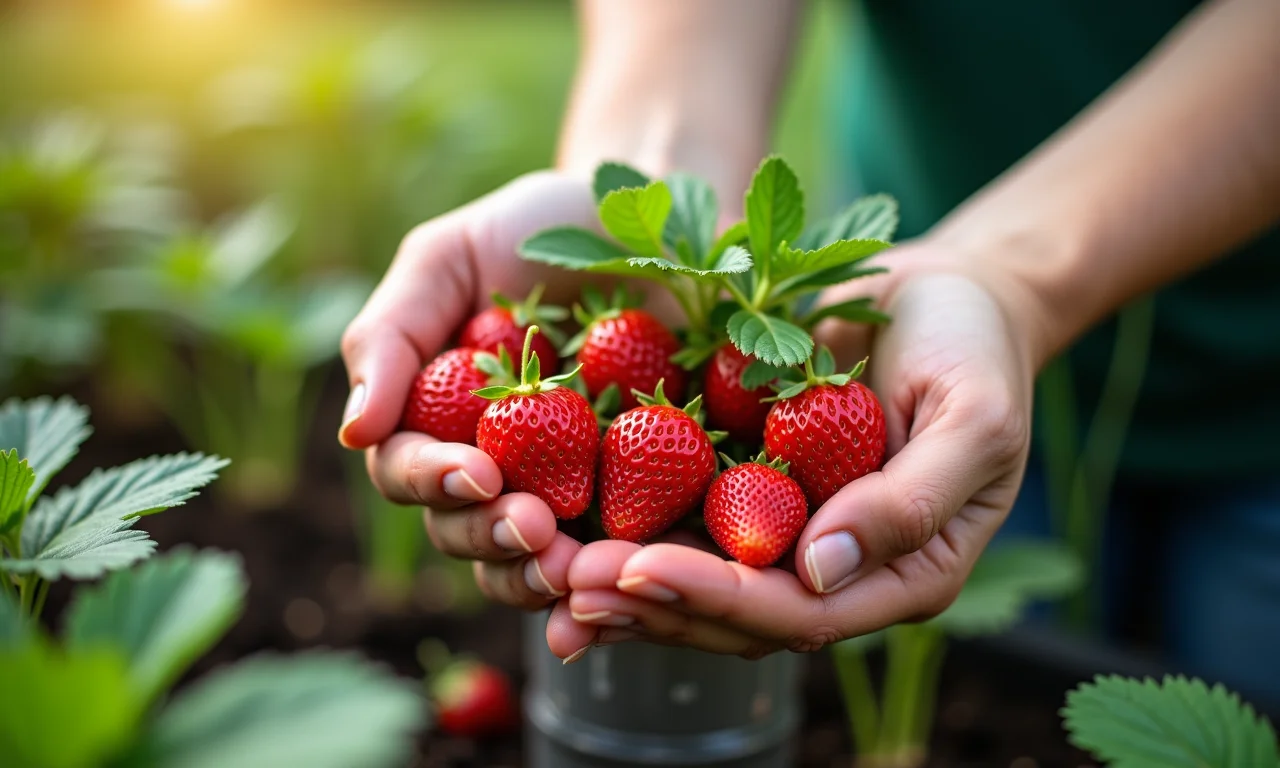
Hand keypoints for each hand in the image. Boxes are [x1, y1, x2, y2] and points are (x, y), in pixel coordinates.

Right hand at [339, 172, 603, 609]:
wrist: (657, 220)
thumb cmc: (539, 227)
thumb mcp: (450, 257)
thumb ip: (391, 336)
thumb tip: (353, 434)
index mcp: (436, 417)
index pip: (408, 469)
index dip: (434, 479)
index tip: (478, 471)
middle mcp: (493, 465)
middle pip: (465, 530)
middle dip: (492, 536)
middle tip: (532, 525)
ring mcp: (565, 489)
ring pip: (532, 562)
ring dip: (543, 575)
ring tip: (575, 569)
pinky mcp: (641, 502)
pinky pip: (620, 555)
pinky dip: (619, 578)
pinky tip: (631, 581)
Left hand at [546, 245, 1036, 658]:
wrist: (944, 294)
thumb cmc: (974, 350)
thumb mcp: (973, 417)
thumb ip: (911, 502)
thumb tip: (821, 571)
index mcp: (900, 574)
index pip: (801, 613)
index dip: (719, 598)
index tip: (642, 569)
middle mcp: (835, 569)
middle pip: (733, 614)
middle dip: (649, 600)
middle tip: (566, 579)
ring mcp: (786, 532)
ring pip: (696, 580)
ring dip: (621, 579)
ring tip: (543, 564)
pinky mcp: (745, 486)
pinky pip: (680, 515)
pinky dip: (621, 523)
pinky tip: (557, 516)